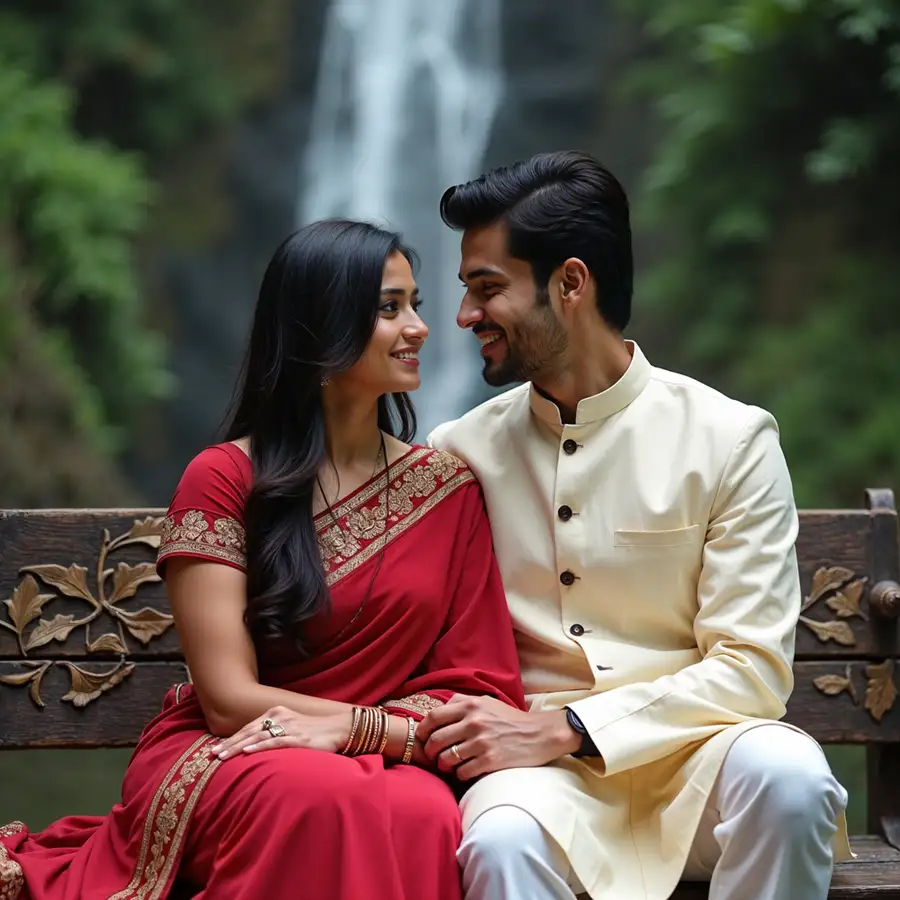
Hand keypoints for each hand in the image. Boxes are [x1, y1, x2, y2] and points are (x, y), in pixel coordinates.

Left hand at [210, 706, 351, 758]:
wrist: (339, 729)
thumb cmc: (314, 731)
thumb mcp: (292, 727)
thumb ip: (274, 733)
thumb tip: (254, 746)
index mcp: (277, 712)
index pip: (249, 727)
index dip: (231, 738)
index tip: (216, 748)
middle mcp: (281, 717)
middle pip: (249, 731)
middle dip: (229, 743)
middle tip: (212, 754)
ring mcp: (289, 727)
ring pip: (257, 737)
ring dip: (237, 747)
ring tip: (222, 756)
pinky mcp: (298, 739)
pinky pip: (275, 742)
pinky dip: (259, 747)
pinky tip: (247, 752)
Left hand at [417, 695, 581, 780]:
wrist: (540, 734)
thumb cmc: (510, 719)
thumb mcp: (486, 702)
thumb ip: (462, 702)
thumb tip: (437, 710)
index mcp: (470, 705)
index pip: (433, 717)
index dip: (422, 730)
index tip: (421, 738)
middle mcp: (473, 722)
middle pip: (436, 740)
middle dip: (429, 752)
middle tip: (433, 757)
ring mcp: (481, 742)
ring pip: (446, 759)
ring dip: (443, 766)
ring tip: (449, 766)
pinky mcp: (490, 761)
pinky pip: (462, 773)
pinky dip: (459, 775)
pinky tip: (465, 772)